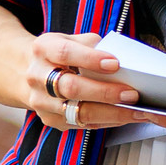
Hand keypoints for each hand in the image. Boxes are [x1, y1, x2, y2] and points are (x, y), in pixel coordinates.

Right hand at [26, 32, 140, 131]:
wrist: (30, 72)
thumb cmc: (60, 55)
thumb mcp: (71, 40)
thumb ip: (93, 46)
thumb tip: (122, 60)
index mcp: (43, 49)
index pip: (65, 53)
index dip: (90, 59)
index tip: (115, 64)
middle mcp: (37, 76)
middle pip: (71, 88)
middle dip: (104, 92)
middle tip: (131, 94)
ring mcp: (42, 101)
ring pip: (78, 112)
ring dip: (110, 113)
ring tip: (135, 111)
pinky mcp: (51, 119)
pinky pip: (82, 124)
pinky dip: (106, 121)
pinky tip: (123, 117)